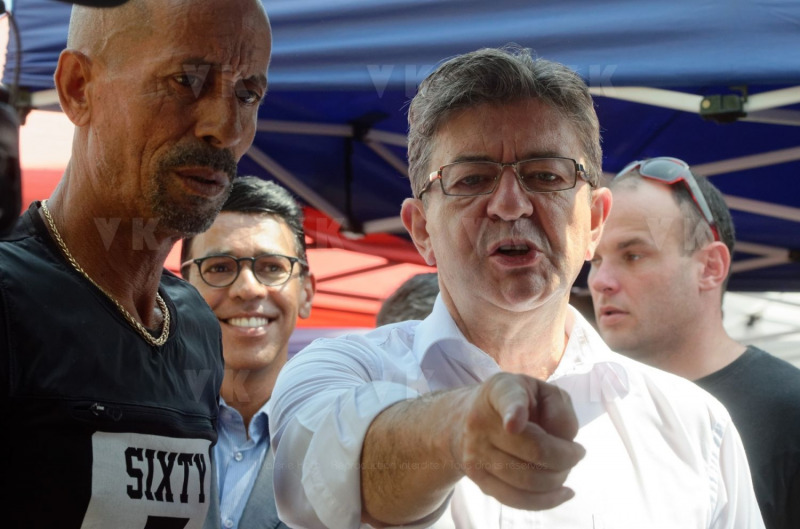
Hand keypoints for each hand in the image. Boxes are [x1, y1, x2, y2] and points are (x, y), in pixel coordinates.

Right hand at [453, 372, 584, 509]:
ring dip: (558, 479)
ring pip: (527, 480)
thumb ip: (559, 410)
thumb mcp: (541, 390)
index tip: (514, 424)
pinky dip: (546, 501)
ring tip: (565, 467)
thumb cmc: (517, 403)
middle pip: (534, 450)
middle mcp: (481, 422)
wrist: (467, 418)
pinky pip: (515, 499)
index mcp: (500, 391)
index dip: (513, 413)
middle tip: (577, 452)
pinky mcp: (478, 478)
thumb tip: (565, 442)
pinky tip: (563, 493)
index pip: (507, 401)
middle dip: (566, 458)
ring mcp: (476, 453)